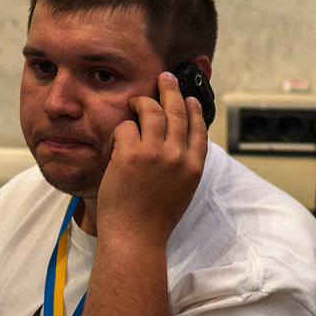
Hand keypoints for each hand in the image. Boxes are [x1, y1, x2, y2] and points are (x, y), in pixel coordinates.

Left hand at [96, 71, 207, 245]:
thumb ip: (181, 168)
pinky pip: (125, 127)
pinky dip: (119, 129)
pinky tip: (116, 139)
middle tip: (164, 77)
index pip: (199, 129)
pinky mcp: (132, 154)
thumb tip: (178, 147)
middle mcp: (178, 156)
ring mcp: (156, 153)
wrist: (135, 238)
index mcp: (193, 167)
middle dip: (171, 90)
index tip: (190, 98)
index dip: (194, 110)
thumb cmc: (152, 221)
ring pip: (152, 112)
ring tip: (135, 100)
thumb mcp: (180, 193)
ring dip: (142, 101)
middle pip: (178, 112)